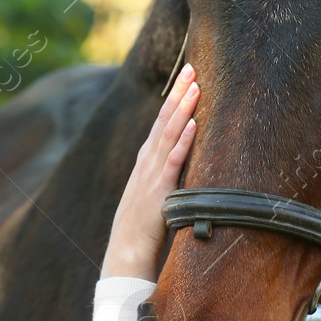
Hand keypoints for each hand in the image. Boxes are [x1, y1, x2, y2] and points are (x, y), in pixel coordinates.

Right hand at [103, 63, 198, 279]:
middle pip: (164, 120)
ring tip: (195, 86)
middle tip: (192, 67)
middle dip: (179, 93)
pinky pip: (173, 162)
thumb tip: (180, 163)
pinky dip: (182, 142)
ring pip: (169, 134)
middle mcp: (147, 162)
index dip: (174, 99)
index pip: (161, 123)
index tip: (187, 77)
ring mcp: (152, 175)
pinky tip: (191, 124)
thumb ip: (165, 177)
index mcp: (146, 162)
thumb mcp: (154, 195)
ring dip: (183, 109)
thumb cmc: (142, 228)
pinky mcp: (159, 191)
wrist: (126, 253)